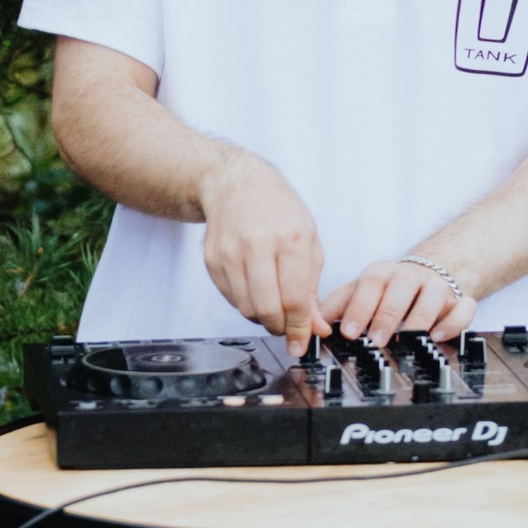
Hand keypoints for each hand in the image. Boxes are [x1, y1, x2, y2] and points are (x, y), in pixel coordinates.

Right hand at [198, 149, 324, 343]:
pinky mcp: (212, 260)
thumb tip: (315, 327)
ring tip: (273, 307)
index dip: (300, 328)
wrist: (237, 184)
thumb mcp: (309, 241)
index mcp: (290, 238)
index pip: (295, 299)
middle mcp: (258, 244)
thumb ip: (312, 288)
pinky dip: (245, 303)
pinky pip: (230, 298)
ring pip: (246, 308)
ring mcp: (231, 252)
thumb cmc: (278, 210)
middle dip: (280, 328)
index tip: (302, 342)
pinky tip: (255, 290)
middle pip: (267, 308)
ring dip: (262, 318)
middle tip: (287, 328)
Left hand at [319, 251, 475, 347]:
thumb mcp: (357, 295)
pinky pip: (464, 306)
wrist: (426, 278)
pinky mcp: (458, 300)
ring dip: (420, 317)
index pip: (370, 282)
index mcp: (382, 273)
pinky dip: (453, 321)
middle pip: (402, 286)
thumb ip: (335, 308)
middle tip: (376, 340)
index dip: (360, 307)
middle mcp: (410, 276)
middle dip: (388, 315)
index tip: (350, 332)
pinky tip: (437, 335)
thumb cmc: (386, 292)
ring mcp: (436, 287)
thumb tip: (311, 325)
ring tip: (408, 339)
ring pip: (434, 293)